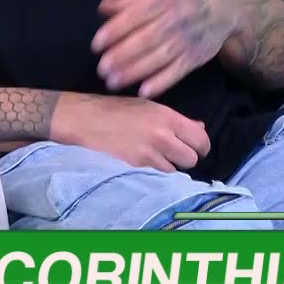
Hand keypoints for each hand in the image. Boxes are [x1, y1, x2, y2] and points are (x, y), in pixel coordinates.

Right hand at [51, 92, 210, 171]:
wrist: (82, 120)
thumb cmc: (114, 111)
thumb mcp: (148, 107)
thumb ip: (176, 119)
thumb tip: (200, 127)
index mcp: (167, 117)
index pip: (201, 138)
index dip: (201, 146)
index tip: (195, 149)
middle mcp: (162, 135)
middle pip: (192, 158)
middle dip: (186, 159)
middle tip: (174, 156)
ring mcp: (148, 153)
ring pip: (175, 171)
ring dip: (168, 168)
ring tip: (153, 158)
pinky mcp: (134, 167)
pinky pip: (156, 177)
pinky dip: (153, 174)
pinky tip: (143, 165)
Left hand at [92, 0, 240, 97]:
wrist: (223, 10)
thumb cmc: (182, 0)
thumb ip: (130, 0)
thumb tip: (103, 6)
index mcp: (164, 0)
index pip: (136, 15)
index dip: (116, 30)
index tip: (97, 45)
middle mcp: (176, 19)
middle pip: (147, 39)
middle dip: (123, 55)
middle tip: (102, 69)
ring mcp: (187, 40)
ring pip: (159, 57)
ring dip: (136, 71)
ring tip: (113, 82)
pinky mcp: (196, 57)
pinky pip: (178, 71)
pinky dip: (162, 82)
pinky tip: (144, 91)